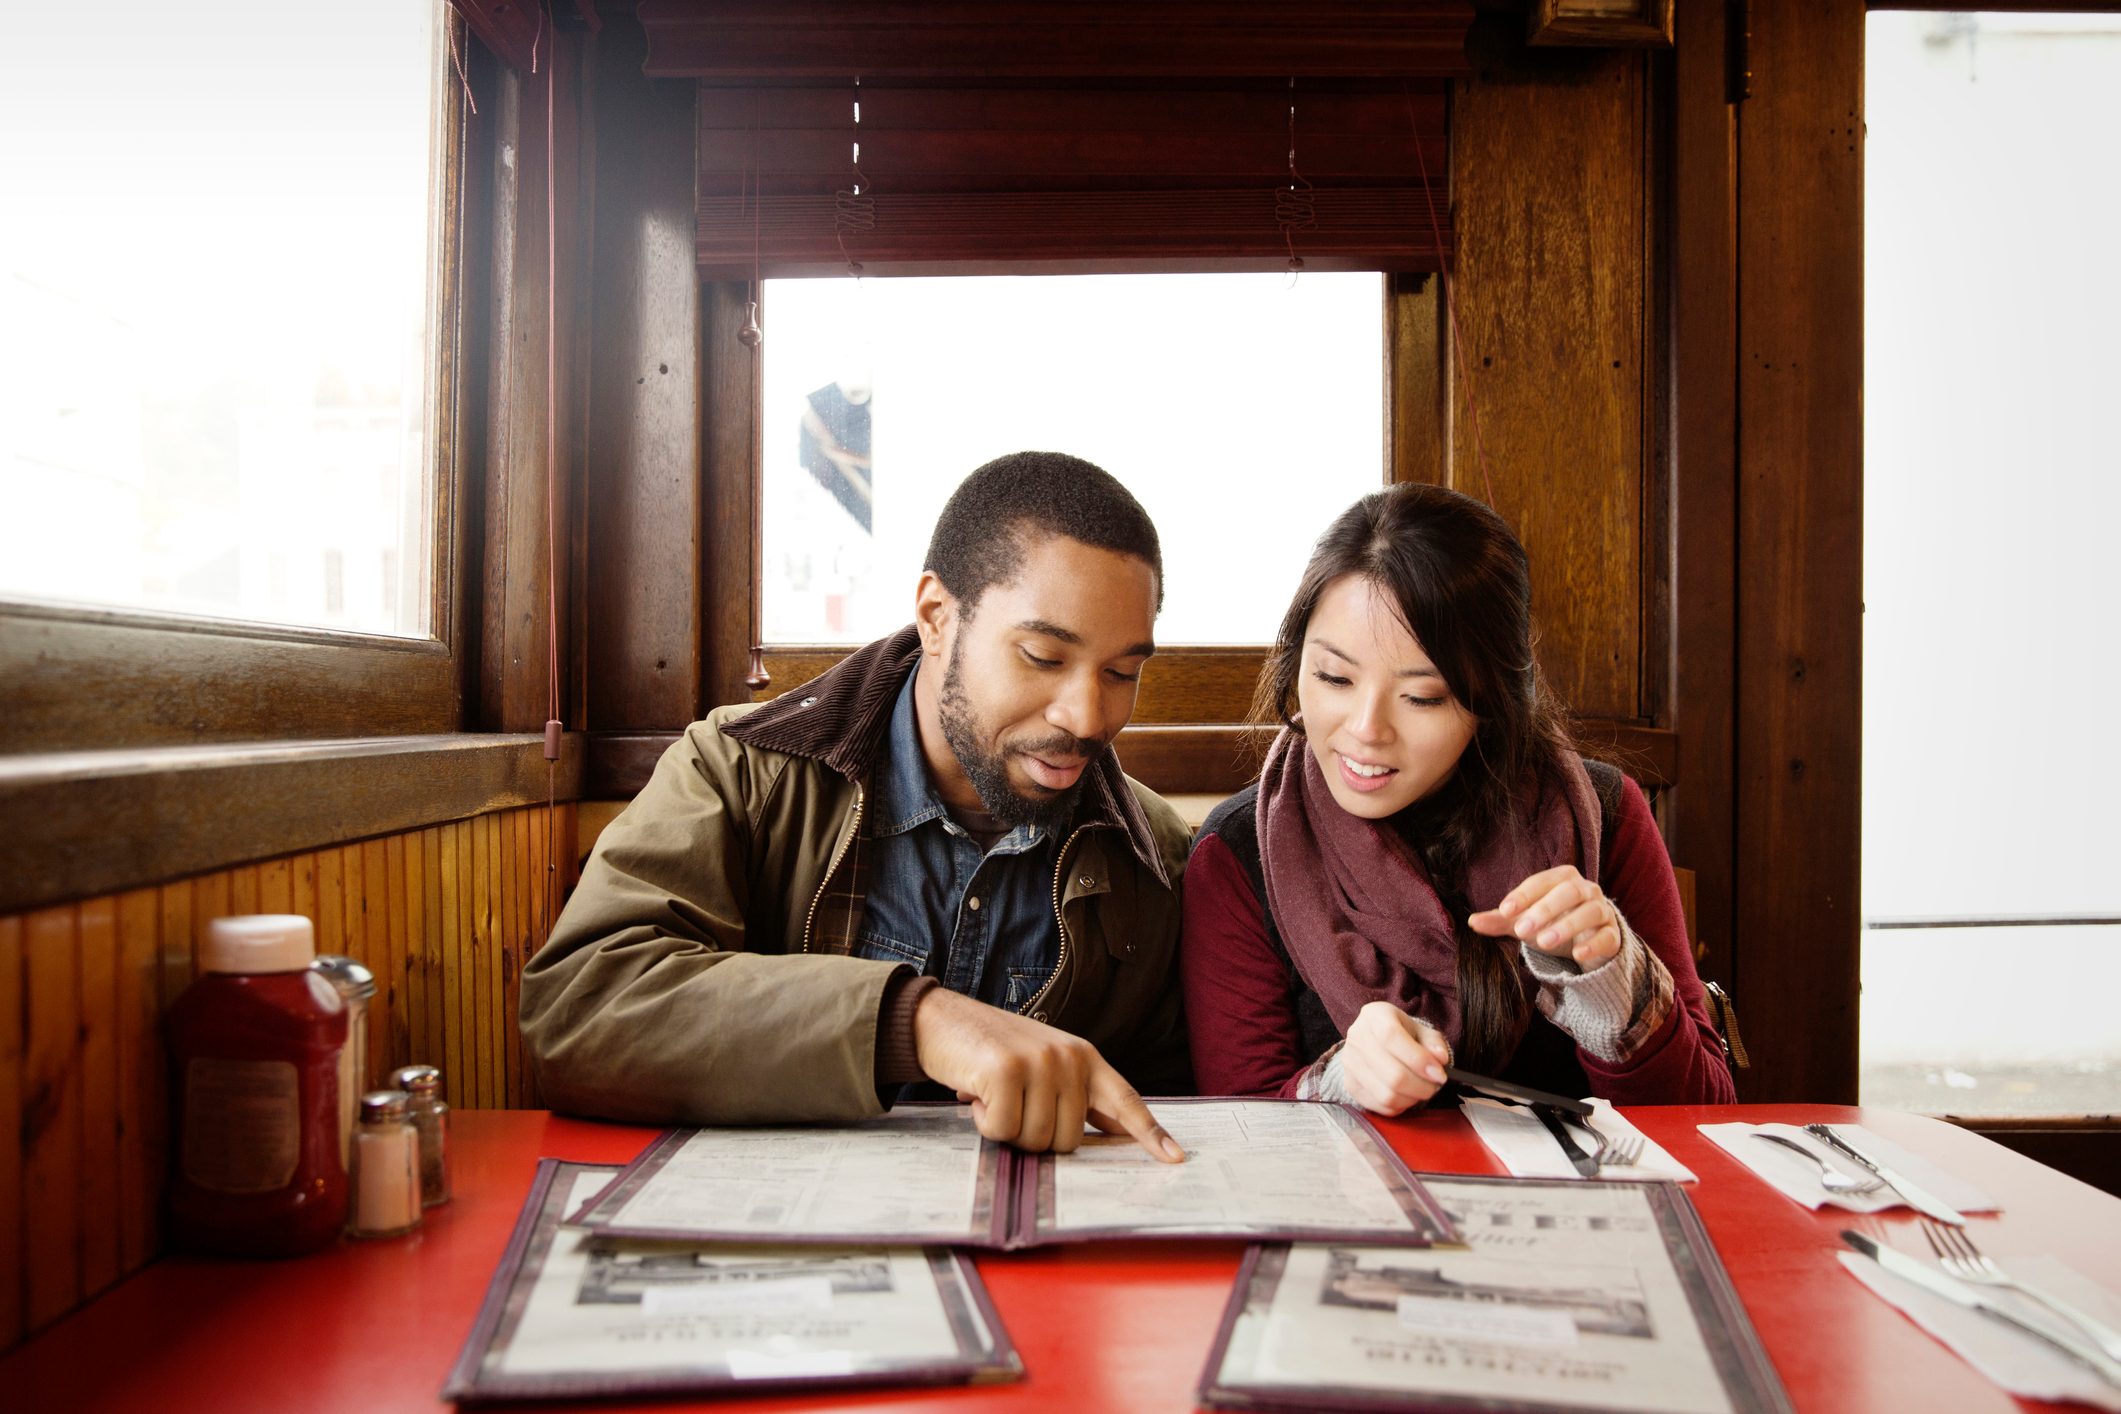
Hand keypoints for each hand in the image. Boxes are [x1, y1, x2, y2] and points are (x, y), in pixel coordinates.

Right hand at [911, 988, 1184, 1162]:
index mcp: (1085, 1058)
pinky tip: (977, 1093)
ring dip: (1008, 1130)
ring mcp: (1040, 1061)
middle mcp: (1069, 1057)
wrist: (943, 1020)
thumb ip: (1073, 1095)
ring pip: (1037, 1140)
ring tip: (995, 1095)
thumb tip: (1103, 1135)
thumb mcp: (1043, 1065)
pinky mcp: (1007, 1070)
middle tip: (1013, 1106)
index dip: (1150, 1133)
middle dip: (1035, 1137)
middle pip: (1070, 1141)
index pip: (1125, 1100)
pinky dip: (986, 1123)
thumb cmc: (993, 1052)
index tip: (1175, 1158)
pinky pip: (1004, 1130)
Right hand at [1339, 1002, 1453, 1115]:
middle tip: (1435, 1085)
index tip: (1439, 1074)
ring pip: (1387, 1094)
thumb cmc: (1400, 1034)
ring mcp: (1350, 1063)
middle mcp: (1357, 1038)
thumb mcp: (1419, 1029)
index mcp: (1375, 1016)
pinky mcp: (1349, 1085)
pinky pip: (1380, 1106)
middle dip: (1422, 1086)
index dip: (1419, 1059)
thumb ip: (1433, 1043)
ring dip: (1412, 1098)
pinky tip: (1406, 1096)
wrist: (1372, 1040)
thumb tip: (1440, 1059)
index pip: (1392, 1037)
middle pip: (1392, 1074)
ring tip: (1421, 1090)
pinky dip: (1399, 1106)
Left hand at [1468, 865, 1621, 968]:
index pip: (1541, 881)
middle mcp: (1586, 890)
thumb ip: (1501, 920)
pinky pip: (1607, 937)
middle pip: (1568, 892)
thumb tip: (1472, 922)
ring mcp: (1602, 911)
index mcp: (1562, 879)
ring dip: (1567, 926)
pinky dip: (1593, 944)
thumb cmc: (1552, 923)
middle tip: (1522, 930)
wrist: (1586, 943)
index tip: (1505, 911)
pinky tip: (1577, 954)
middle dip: (1544, 909)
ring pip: (1590, 912)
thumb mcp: (1524, 920)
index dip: (1523, 895)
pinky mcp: (1613, 935)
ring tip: (1544, 942)